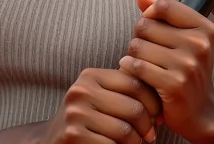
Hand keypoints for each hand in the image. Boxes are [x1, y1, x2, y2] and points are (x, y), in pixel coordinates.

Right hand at [44, 66, 161, 143]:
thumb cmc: (86, 120)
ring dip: (137, 143)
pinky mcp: (73, 136)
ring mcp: (75, 114)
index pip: (135, 83)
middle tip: (151, 136)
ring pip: (125, 130)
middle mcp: (81, 90)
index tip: (157, 117)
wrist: (51, 141)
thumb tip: (162, 95)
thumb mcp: (101, 97)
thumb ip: (124, 90)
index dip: (153, 102)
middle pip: (133, 107)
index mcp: (91, 76)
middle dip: (148, 126)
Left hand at [118, 0, 213, 141]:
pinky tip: (136, 74)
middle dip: (140, 37)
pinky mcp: (173, 85)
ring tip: (143, 64)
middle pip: (146, 25)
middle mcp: (199, 44)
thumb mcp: (181, 38)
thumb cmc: (186, 69)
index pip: (164, 5)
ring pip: (138, 45)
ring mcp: (188, 65)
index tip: (152, 28)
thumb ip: (161, 14)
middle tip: (147, 52)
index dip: (150, 14)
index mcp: (204, 28)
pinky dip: (130, 68)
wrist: (201, 112)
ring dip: (133, 55)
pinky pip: (137, 66)